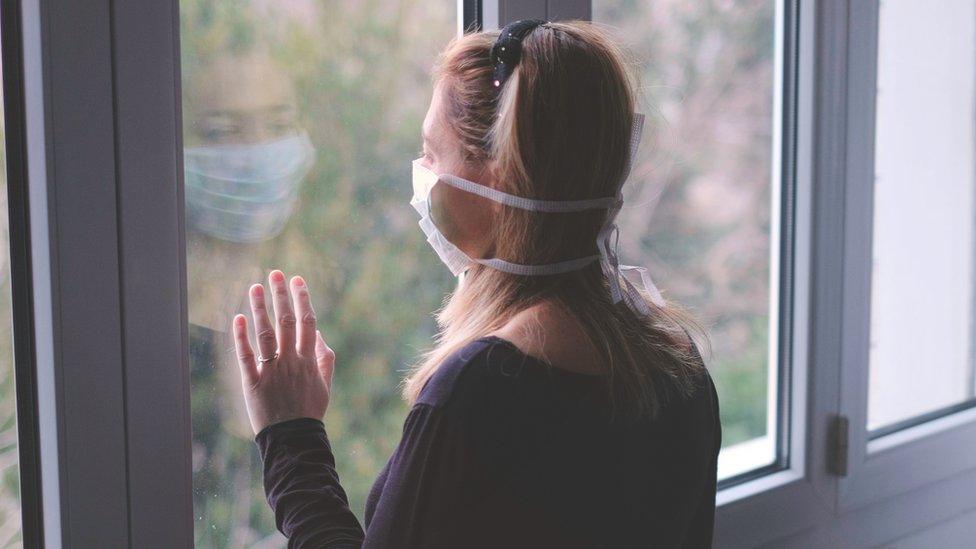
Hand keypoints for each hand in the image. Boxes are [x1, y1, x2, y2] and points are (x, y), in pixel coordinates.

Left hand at [232, 269, 335, 434]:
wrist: (293, 439)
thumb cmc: (309, 411)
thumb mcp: (325, 385)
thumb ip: (325, 358)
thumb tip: (319, 334)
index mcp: (309, 360)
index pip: (308, 322)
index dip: (303, 299)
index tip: (298, 280)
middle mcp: (291, 362)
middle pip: (286, 322)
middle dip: (281, 295)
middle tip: (276, 273)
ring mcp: (272, 371)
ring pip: (265, 334)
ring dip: (260, 308)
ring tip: (255, 287)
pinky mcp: (253, 383)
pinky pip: (246, 356)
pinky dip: (241, 336)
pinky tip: (238, 317)